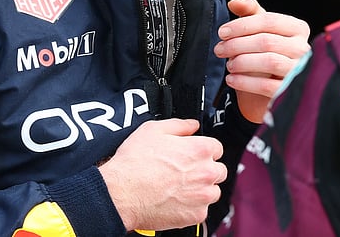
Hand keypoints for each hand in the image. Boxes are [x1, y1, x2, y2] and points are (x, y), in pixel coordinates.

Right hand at [98, 118, 226, 231]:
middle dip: (205, 170)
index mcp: (200, 149)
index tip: (193, 155)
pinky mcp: (195, 215)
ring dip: (201, 190)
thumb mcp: (153, 130)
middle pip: (218, 170)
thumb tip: (191, 125)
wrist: (121, 194)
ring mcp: (202, 196)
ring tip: (179, 188)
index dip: (202, 150)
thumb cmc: (134, 164)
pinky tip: (175, 201)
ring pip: (212, 192)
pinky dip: (191, 207)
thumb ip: (179, 125)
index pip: (216, 148)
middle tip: (185, 173)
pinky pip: (201, 211)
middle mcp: (206, 172)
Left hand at [216, 0, 311, 122]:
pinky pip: (266, 86)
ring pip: (269, 62)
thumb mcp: (258, 28)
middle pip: (267, 41)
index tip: (222, 32)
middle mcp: (303, 48)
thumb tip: (236, 2)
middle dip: (237, 45)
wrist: (268, 87)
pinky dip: (244, 82)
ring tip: (229, 64)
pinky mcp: (290, 91)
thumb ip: (249, 10)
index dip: (242, 25)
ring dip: (242, 62)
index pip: (269, 20)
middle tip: (219, 50)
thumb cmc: (264, 51)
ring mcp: (299, 70)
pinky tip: (232, 79)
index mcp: (298, 28)